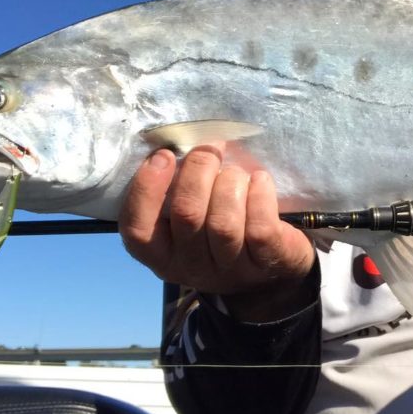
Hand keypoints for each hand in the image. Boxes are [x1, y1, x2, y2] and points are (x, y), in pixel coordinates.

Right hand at [118, 145, 316, 321]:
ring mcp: (230, 270)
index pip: (138, 230)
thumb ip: (176, 188)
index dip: (147, 189)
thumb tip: (176, 143)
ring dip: (230, 183)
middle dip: (199, 171)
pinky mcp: (267, 262)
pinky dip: (260, 195)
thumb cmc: (222, 222)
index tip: (165, 155)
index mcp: (162, 255)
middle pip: (187, 215)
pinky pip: (260, 228)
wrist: (274, 261)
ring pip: (223, 223)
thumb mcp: (192, 213)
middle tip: (211, 149)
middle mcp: (191, 268)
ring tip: (236, 172)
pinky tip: (260, 180)